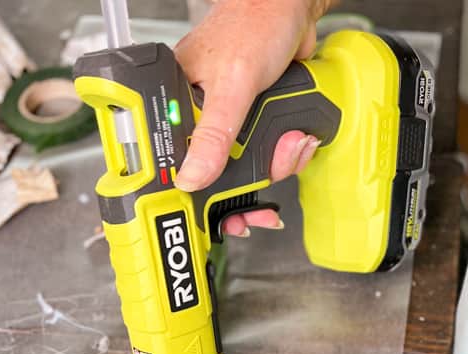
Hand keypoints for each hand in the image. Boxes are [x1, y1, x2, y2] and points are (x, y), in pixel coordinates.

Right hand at [174, 0, 327, 234]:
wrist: (294, 9)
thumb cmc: (253, 25)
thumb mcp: (232, 85)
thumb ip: (214, 135)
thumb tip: (191, 177)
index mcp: (174, 102)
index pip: (170, 161)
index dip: (189, 194)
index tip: (205, 219)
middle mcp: (199, 116)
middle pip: (214, 176)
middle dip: (246, 188)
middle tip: (257, 206)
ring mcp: (231, 124)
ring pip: (248, 170)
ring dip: (276, 166)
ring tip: (290, 144)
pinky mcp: (257, 125)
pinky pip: (269, 157)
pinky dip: (288, 154)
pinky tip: (297, 138)